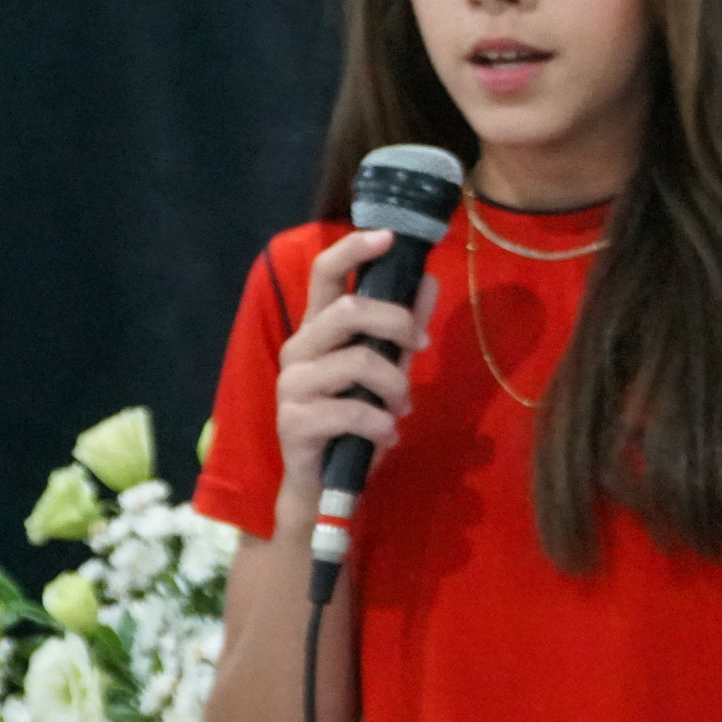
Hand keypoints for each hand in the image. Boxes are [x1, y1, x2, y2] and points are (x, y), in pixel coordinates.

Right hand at [274, 229, 438, 494]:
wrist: (325, 484)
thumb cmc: (355, 420)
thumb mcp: (387, 369)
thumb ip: (403, 329)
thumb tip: (429, 280)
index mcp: (318, 329)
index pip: (325, 273)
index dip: (354, 249)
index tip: (389, 236)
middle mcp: (299, 349)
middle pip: (348, 309)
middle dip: (396, 323)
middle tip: (419, 349)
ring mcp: (292, 384)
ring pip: (358, 361)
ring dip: (396, 386)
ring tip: (401, 408)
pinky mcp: (294, 421)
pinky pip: (353, 410)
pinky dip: (382, 425)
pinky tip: (386, 436)